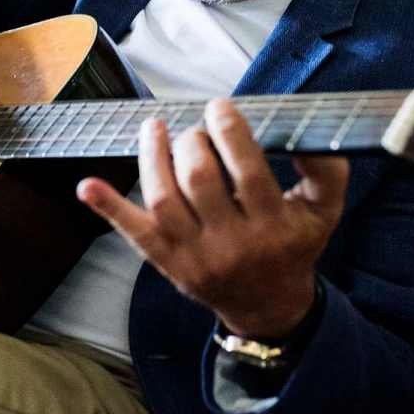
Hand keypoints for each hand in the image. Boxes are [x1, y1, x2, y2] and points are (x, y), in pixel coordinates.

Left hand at [77, 99, 348, 337]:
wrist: (268, 306)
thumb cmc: (293, 245)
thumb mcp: (324, 212)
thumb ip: (326, 171)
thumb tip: (310, 133)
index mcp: (273, 226)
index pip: (247, 170)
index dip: (228, 130)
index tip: (220, 107)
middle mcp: (232, 243)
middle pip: (199, 180)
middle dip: (192, 141)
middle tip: (195, 130)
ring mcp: (194, 255)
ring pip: (163, 200)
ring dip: (152, 157)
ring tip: (154, 128)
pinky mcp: (168, 262)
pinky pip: (134, 234)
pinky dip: (108, 208)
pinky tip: (86, 186)